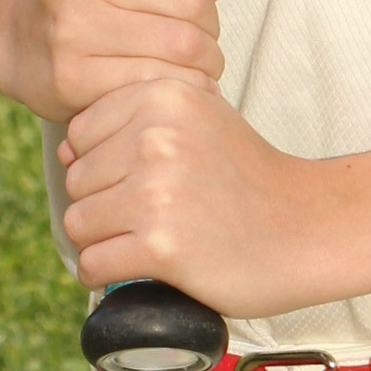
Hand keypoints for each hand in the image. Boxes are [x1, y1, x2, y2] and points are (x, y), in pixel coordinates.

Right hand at [0, 0, 263, 123]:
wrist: (14, 32)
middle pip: (193, 1)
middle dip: (210, 25)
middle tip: (199, 37)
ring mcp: (70, 26)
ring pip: (182, 45)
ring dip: (204, 61)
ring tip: (193, 63)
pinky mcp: (71, 78)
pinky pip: (156, 84)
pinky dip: (180, 88)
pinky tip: (172, 84)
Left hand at [59, 79, 337, 320]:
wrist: (308, 227)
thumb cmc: (249, 178)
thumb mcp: (200, 118)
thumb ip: (138, 120)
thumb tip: (63, 151)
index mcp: (162, 96)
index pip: (79, 134)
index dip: (103, 163)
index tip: (142, 180)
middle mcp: (155, 136)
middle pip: (76, 180)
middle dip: (102, 204)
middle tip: (152, 216)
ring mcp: (157, 191)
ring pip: (78, 223)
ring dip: (103, 241)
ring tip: (144, 241)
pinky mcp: (160, 245)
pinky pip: (93, 264)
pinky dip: (106, 275)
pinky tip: (138, 268)